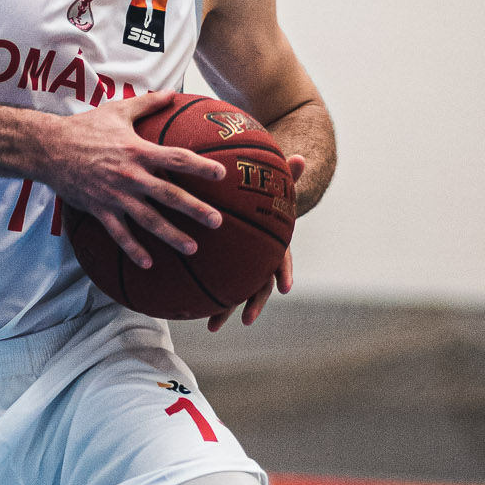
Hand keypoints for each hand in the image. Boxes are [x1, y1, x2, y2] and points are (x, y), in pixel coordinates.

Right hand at [42, 91, 226, 266]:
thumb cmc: (85, 127)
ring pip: (149, 220)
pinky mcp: (100, 209)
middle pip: (169, 195)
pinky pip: (119, 234)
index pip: (176, 158)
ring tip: (192, 247)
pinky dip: (134, 249)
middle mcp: (131, 176)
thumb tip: (172, 93)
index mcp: (138, 151)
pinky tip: (148, 263)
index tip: (220, 174)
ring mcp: (115, 195)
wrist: (50, 148)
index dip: (200, 166)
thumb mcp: (117, 110)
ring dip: (171, 235)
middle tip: (217, 221)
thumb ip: (147, 103)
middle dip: (195, 209)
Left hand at [207, 156, 304, 331]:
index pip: (282, 260)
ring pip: (232, 292)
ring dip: (223, 311)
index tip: (287, 289)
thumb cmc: (261, 194)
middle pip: (258, 285)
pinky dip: (198, 296)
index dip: (285, 274)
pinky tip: (182, 310)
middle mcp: (258, 260)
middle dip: (253, 304)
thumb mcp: (272, 183)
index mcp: (272, 244)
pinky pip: (210, 283)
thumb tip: (301, 157)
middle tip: (246, 321)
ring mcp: (239, 267)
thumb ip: (285, 174)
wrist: (249, 206)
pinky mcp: (220, 268)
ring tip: (210, 327)